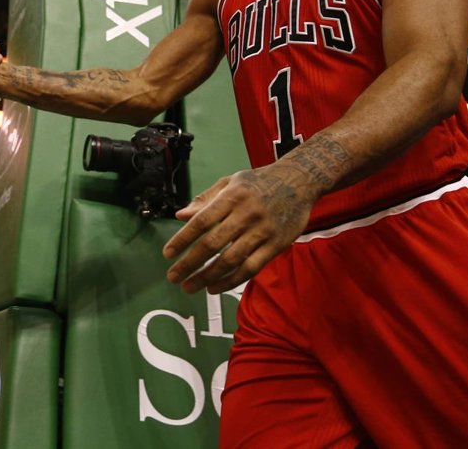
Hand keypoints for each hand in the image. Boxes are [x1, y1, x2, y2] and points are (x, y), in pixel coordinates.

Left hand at [162, 167, 314, 293]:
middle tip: (173, 277)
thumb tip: (180, 216)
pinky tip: (215, 286)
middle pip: (212, 244)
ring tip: (190, 287)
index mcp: (231, 197)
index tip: (167, 254)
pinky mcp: (276, 245)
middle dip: (190, 264)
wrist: (300, 181)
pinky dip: (231, 281)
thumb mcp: (230, 181)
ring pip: (231, 260)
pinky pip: (251, 268)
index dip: (182, 239)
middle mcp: (246, 214)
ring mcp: (262, 231)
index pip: (201, 221)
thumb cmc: (259, 182)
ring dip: (207, 276)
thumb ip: (205, 200)